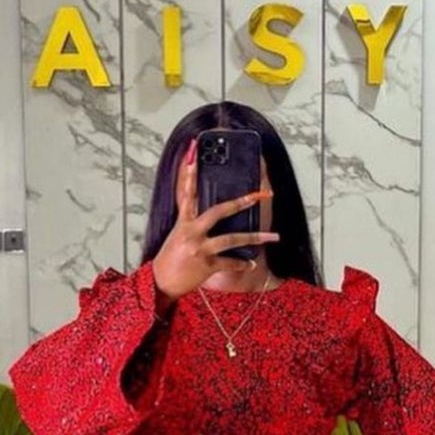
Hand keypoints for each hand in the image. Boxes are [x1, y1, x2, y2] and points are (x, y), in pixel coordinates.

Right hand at [151, 136, 279, 302]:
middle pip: (218, 211)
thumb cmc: (171, 258)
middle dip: (240, 202)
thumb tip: (212, 211)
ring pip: (232, 238)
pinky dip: (242, 264)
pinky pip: (230, 262)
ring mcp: (199, 248)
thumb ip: (192, 220)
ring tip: (273, 236)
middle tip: (257, 196)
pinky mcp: (206, 265)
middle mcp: (191, 231)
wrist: (161, 283)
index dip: (189, 171)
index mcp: (183, 221)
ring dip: (255, 238)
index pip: (186, 191)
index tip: (193, 151)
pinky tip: (251, 263)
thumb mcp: (178, 234)